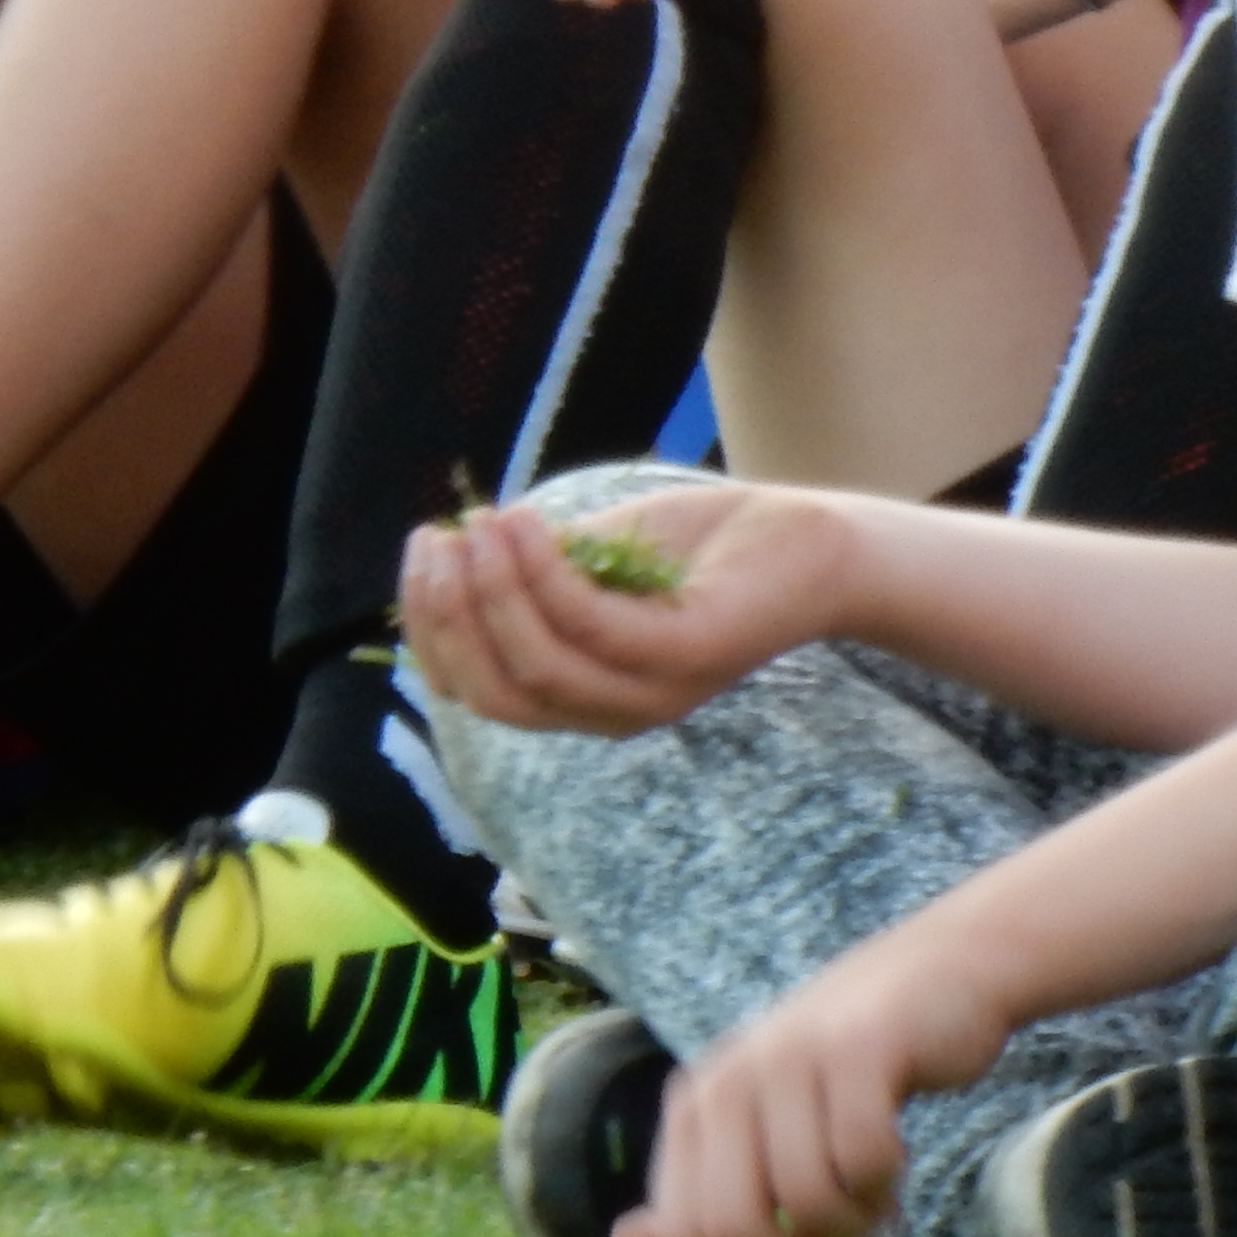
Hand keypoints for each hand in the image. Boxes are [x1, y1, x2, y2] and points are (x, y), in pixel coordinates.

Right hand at [394, 481, 854, 734]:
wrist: (814, 544)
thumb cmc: (703, 549)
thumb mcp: (599, 558)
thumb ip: (534, 570)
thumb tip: (455, 552)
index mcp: (585, 697)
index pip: (479, 692)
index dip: (432, 630)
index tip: (421, 552)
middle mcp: (614, 712)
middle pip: (495, 693)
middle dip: (448, 617)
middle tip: (438, 540)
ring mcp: (655, 691)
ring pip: (538, 666)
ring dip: (491, 593)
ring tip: (480, 524)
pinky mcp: (689, 655)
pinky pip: (592, 625)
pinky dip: (544, 575)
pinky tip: (526, 523)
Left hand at [615, 929, 1016, 1236]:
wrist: (939, 970)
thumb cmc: (845, 1067)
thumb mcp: (762, 1127)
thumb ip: (696, 1193)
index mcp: (694, 1105)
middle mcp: (729, 1076)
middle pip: (734, 1229)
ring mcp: (790, 1056)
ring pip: (808, 1200)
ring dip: (852, 1224)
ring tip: (870, 1199)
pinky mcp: (858, 1048)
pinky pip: (864, 1159)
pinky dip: (885, 1181)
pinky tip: (894, 1160)